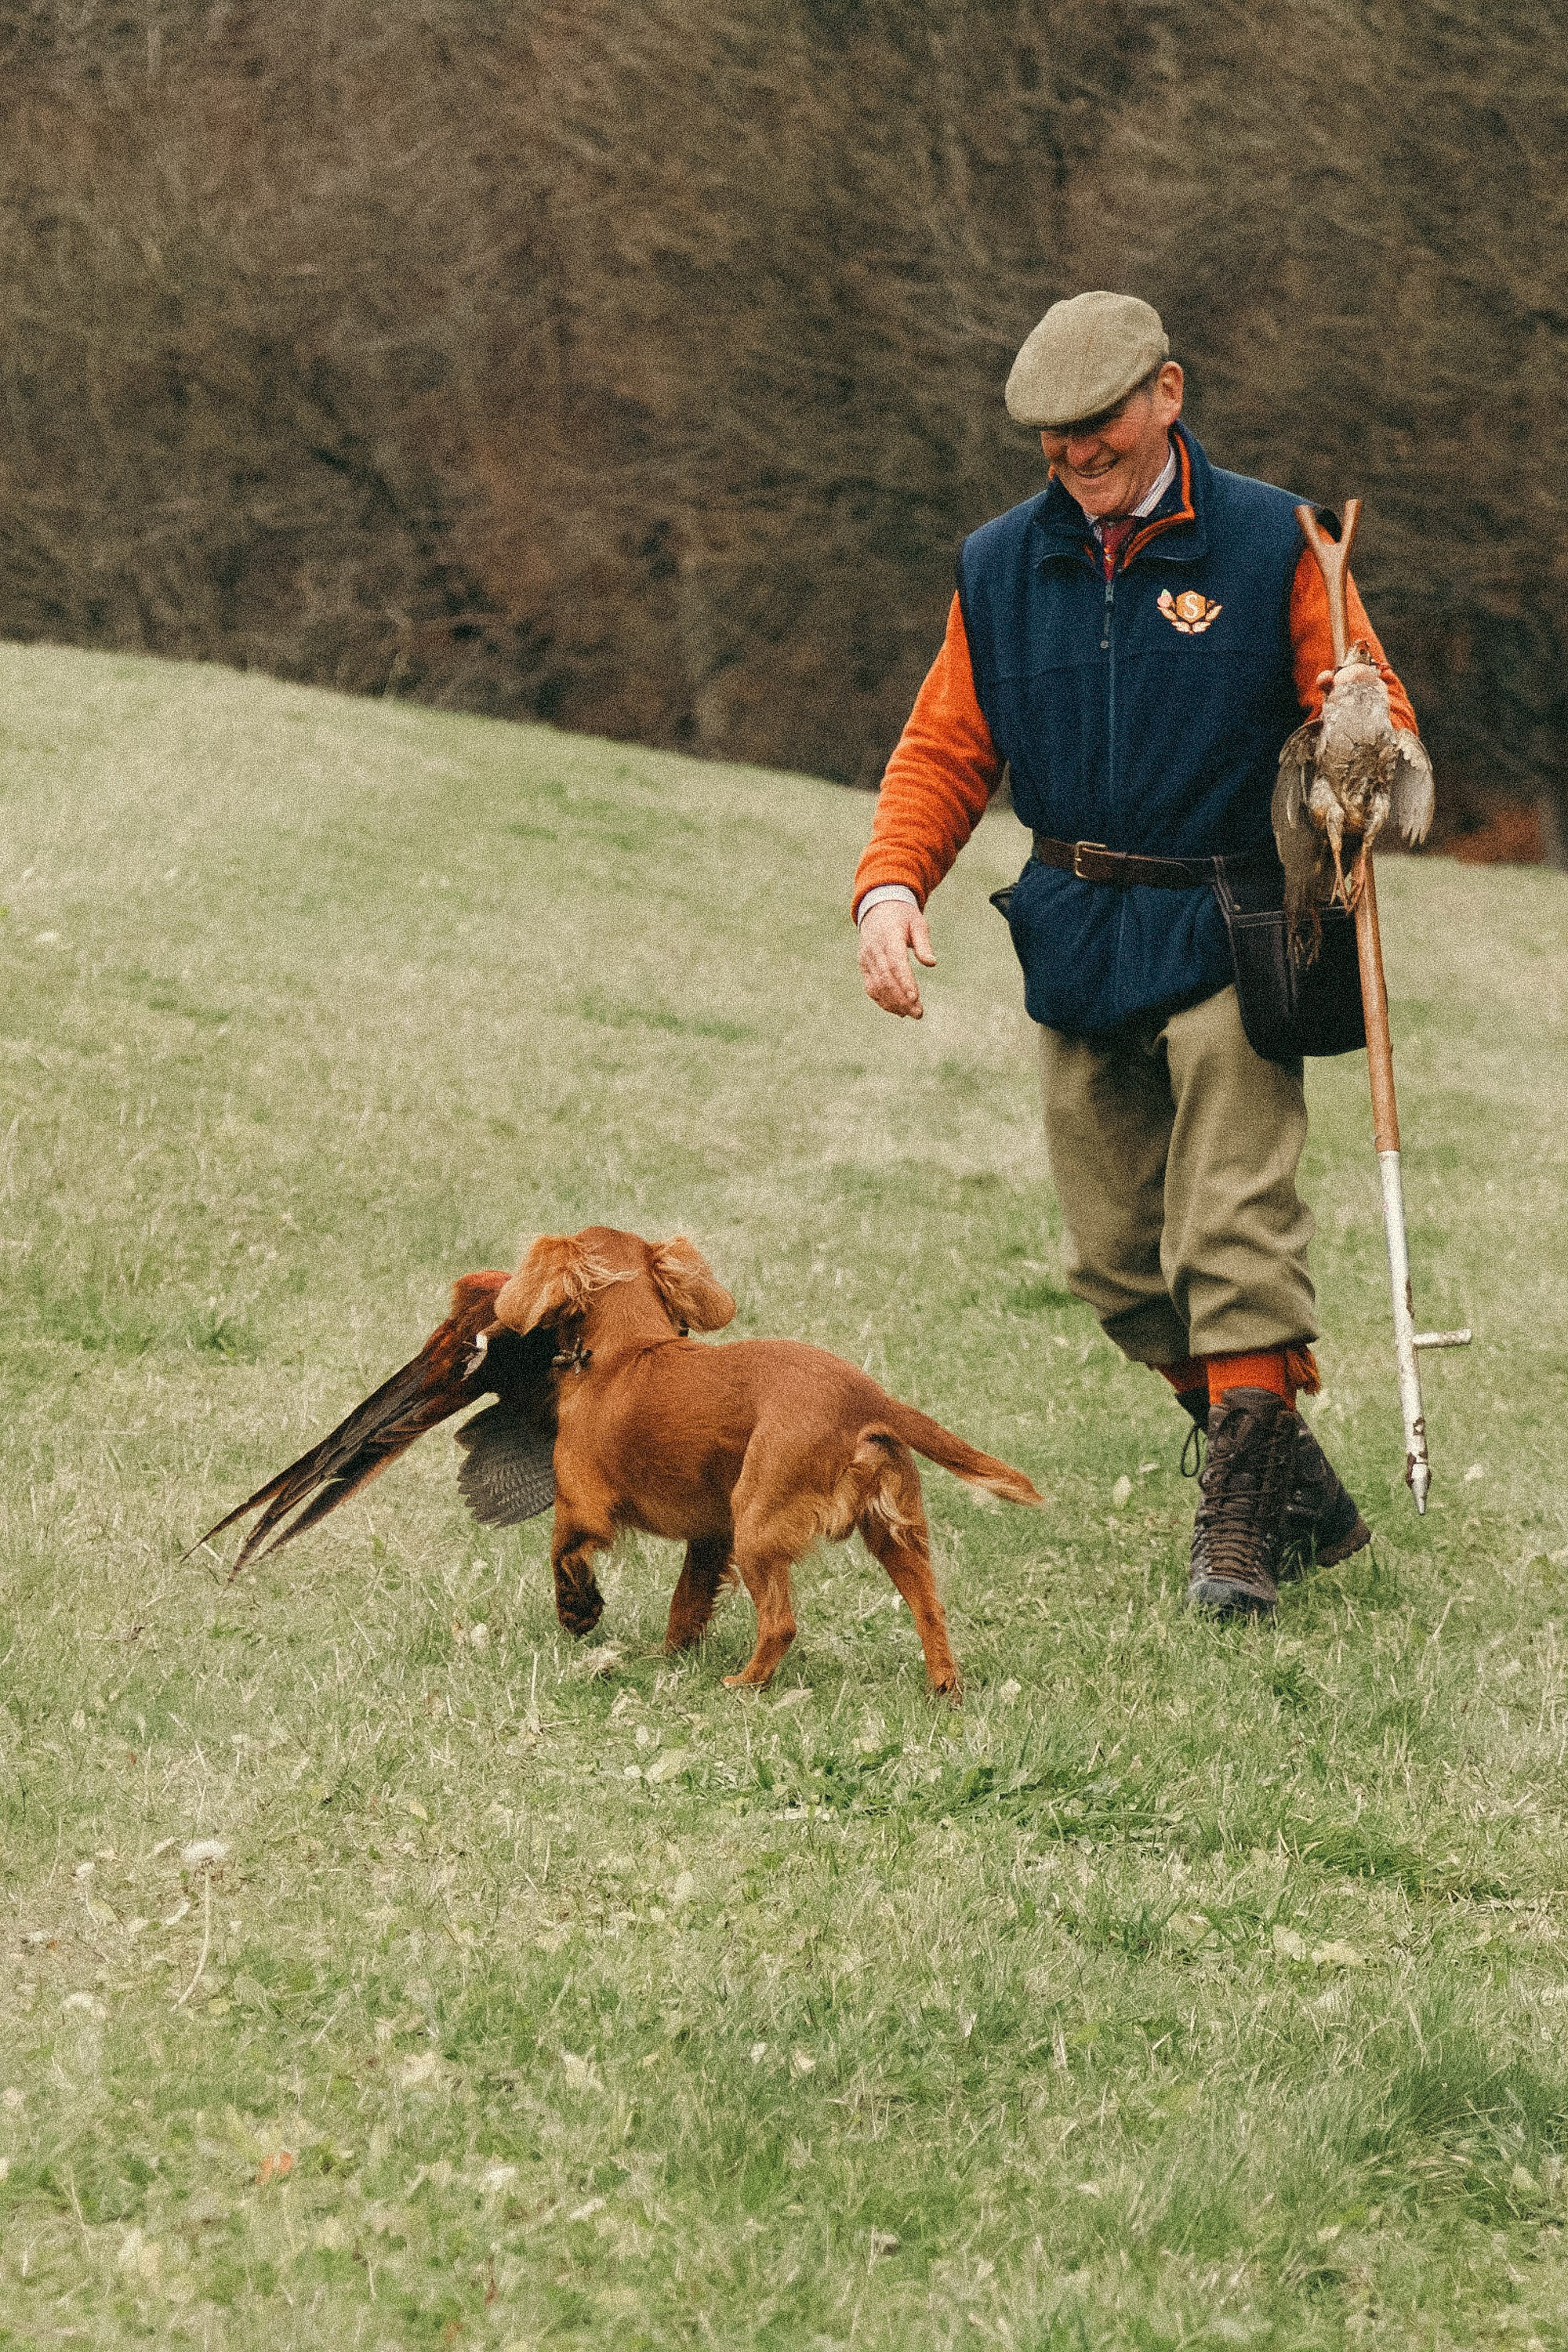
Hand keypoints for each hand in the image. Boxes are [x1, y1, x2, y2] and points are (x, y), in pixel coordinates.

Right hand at [857, 899, 935, 1018]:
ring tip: (910, 1014)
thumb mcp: (918, 923)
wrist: (877, 907)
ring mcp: (866, 958)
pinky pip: (871, 986)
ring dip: (893, 1003)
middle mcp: (874, 949)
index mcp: (889, 936)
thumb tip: (932, 964)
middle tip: (918, 1014)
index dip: (904, 982)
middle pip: (886, 978)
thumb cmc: (903, 916)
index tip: (915, 998)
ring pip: (877, 986)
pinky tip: (897, 1010)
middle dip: (901, 999)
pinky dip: (882, 1001)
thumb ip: (924, 944)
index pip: (895, 963)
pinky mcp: (863, 965)